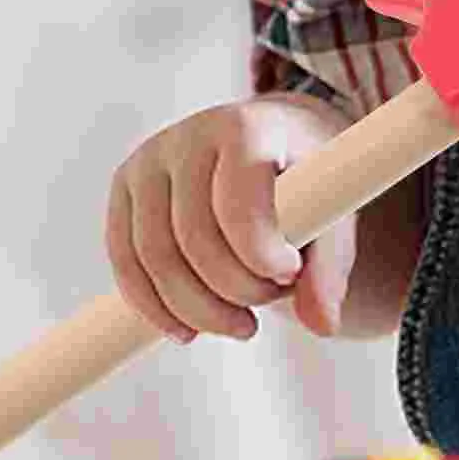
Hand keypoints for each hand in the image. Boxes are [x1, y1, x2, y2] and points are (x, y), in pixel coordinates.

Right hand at [105, 93, 354, 343]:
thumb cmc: (306, 178)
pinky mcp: (125, 188)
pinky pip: (125, 260)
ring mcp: (150, 160)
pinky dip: (154, 307)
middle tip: (267, 306)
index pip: (238, 202)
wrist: (272, 143)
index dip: (261, 254)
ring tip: (240, 324)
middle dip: (234, 291)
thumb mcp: (333, 212)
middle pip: (193, 237)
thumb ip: (330, 267)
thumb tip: (322, 324)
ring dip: (197, 309)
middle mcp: (190, 136)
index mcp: (248, 129)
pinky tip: (188, 330)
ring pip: (154, 256)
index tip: (290, 274)